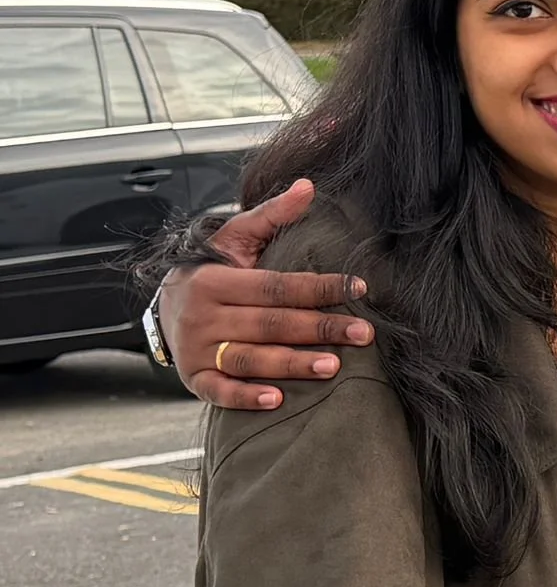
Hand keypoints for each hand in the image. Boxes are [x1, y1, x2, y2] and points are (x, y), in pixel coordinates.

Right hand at [160, 179, 374, 410]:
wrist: (164, 305)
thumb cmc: (211, 269)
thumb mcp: (234, 238)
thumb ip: (271, 215)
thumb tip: (309, 187)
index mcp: (214, 281)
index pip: (277, 285)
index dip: (319, 286)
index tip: (360, 288)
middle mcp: (203, 315)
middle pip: (270, 323)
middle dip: (320, 328)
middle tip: (363, 333)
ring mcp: (196, 349)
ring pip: (249, 358)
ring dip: (292, 363)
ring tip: (333, 366)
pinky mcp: (193, 379)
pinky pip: (218, 391)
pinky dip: (245, 397)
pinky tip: (277, 399)